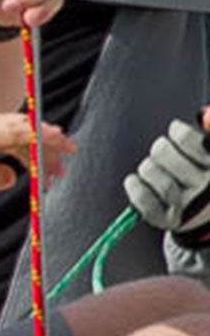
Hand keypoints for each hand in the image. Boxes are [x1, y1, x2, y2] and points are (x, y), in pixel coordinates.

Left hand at [125, 109, 209, 236]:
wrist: (207, 214)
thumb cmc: (205, 174)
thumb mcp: (209, 154)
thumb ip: (209, 133)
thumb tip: (204, 114)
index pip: (189, 140)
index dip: (177, 132)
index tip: (174, 130)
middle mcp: (205, 187)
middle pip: (165, 155)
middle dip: (160, 148)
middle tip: (161, 150)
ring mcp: (188, 206)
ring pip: (155, 176)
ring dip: (147, 167)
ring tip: (150, 167)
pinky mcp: (170, 221)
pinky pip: (145, 202)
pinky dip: (135, 188)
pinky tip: (133, 180)